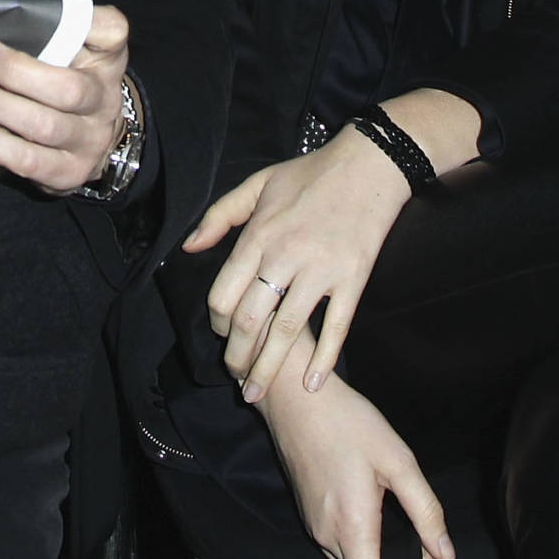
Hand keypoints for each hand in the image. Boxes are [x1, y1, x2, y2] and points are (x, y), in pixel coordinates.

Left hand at [0, 5, 131, 193]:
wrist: (89, 135)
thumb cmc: (64, 79)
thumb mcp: (69, 49)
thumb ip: (46, 31)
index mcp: (106, 59)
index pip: (111, 31)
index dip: (86, 21)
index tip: (42, 15)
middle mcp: (106, 100)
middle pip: (68, 90)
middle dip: (14, 73)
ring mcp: (92, 141)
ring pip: (45, 127)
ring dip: (0, 108)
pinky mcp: (70, 173)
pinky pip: (30, 162)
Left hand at [186, 132, 408, 401]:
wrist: (368, 165)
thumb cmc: (310, 174)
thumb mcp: (257, 184)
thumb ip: (219, 216)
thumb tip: (189, 248)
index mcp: (258, 236)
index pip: (224, 292)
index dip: (217, 322)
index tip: (222, 335)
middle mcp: (285, 256)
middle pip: (251, 319)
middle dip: (237, 357)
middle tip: (236, 378)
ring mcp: (321, 270)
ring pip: (287, 331)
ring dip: (269, 368)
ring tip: (258, 393)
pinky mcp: (353, 279)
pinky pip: (336, 326)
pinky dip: (324, 359)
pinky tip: (312, 384)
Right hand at [258, 332, 454, 558]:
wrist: (297, 400)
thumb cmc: (348, 423)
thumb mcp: (398, 460)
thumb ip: (425, 511)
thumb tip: (446, 553)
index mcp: (352, 526)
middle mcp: (328, 536)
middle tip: (434, 548)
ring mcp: (314, 528)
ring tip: (413, 532)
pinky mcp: (309, 516)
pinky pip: (339, 547)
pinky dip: (364, 545)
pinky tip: (381, 515)